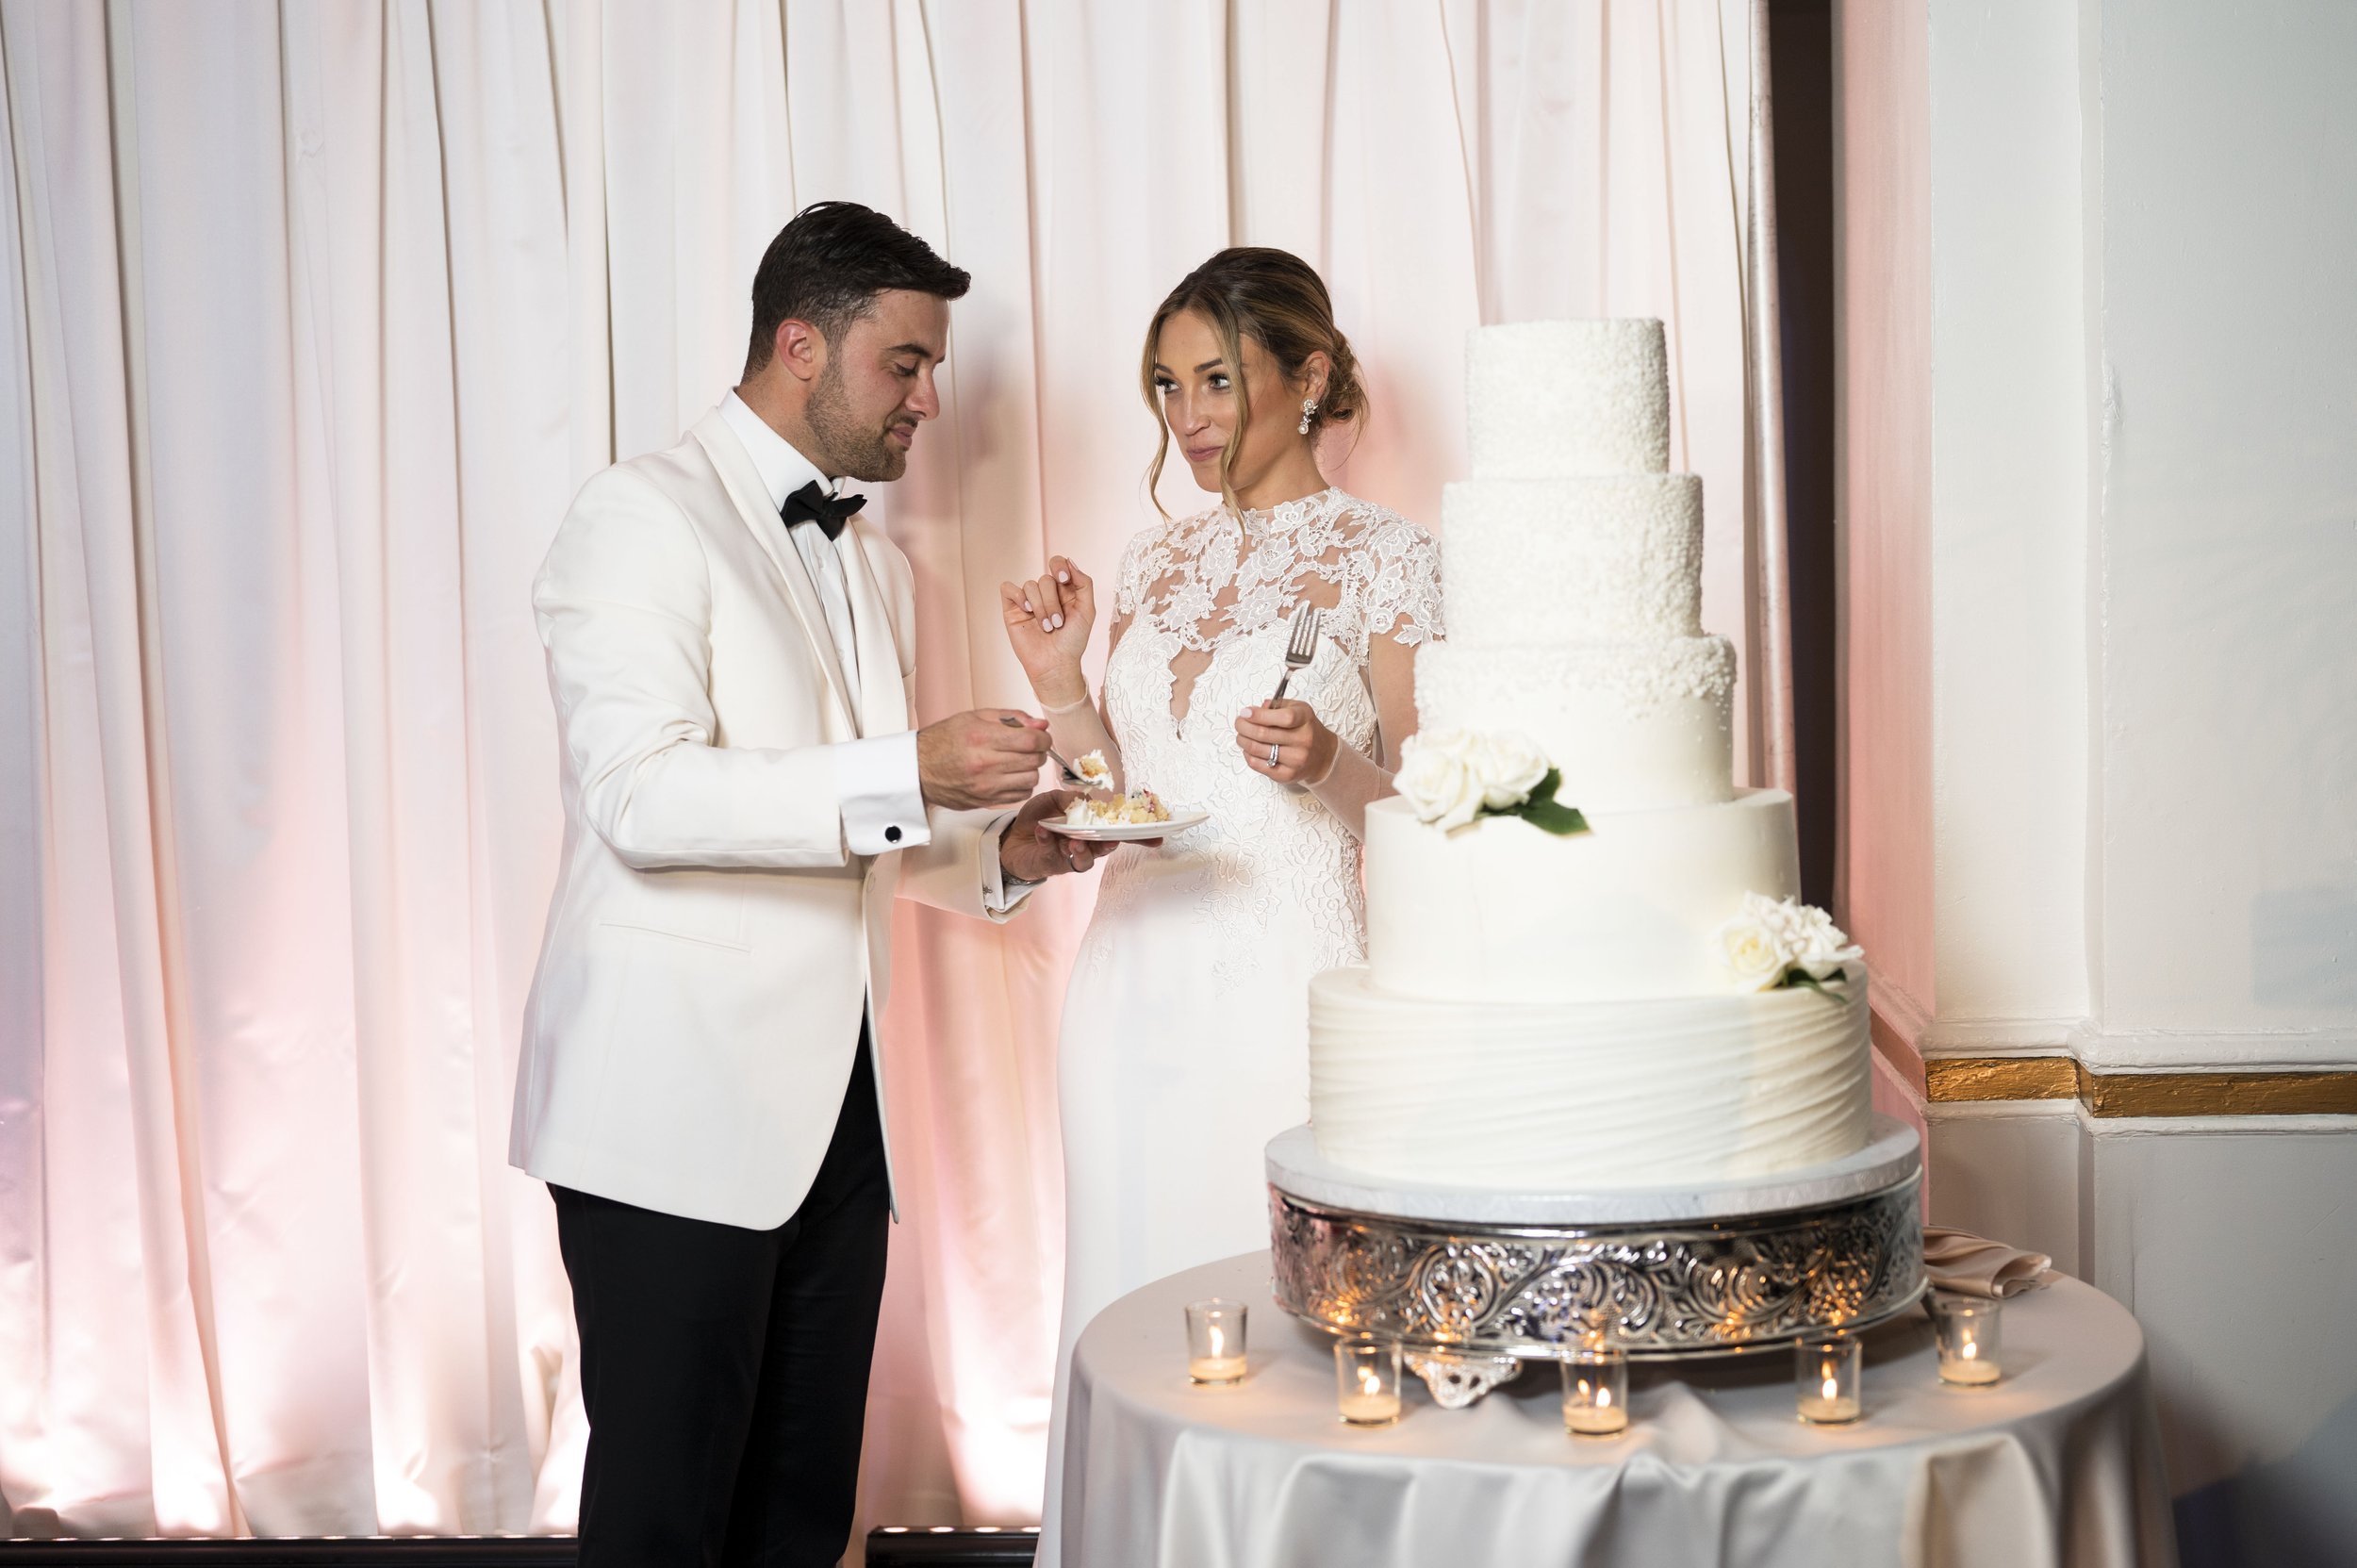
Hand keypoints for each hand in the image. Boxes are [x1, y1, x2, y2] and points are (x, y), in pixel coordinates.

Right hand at [918, 710, 1050, 809]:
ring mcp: (986, 786)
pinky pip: (1021, 795)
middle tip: (1030, 746)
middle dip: (1039, 751)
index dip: (1043, 737)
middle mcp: (984, 763)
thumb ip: (1011, 718)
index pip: (1031, 740)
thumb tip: (1041, 724)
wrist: (919, 770)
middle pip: (1034, 760)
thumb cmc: (944, 741)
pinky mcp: (986, 801)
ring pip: (1031, 779)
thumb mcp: (975, 717)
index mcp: (981, 737)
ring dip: (1031, 769)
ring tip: (1019, 761)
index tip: (1041, 736)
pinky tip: (1011, 775)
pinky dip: (1022, 785)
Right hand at [999, 556, 1096, 706]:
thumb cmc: (1073, 641)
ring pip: (1030, 586)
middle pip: (1045, 579)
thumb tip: (1069, 561)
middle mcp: (1045, 593)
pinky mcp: (1012, 609)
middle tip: (1058, 623)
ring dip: (1040, 608)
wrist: (1056, 664)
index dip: (1059, 566)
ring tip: (1046, 627)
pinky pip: (1008, 588)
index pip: (1057, 564)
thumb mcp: (1087, 610)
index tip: (1064, 579)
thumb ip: (1084, 583)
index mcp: (1063, 590)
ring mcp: (1028, 601)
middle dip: (1053, 602)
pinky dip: (1017, 595)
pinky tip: (1026, 610)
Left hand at [999, 789, 1121, 882]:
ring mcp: (1068, 857)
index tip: (1118, 824)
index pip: (1106, 830)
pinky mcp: (1051, 865)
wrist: (1013, 835)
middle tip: (1106, 838)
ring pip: (1084, 860)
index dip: (1114, 829)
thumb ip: (1070, 798)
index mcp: (1086, 828)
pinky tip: (1042, 830)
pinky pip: (1053, 855)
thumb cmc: (1038, 817)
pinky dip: (1047, 841)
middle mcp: (1082, 845)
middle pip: (1101, 848)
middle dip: (1105, 844)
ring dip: (1083, 851)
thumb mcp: (1052, 800)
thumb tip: (1088, 800)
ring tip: (1075, 841)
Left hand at [1235, 699, 1337, 785]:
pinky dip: (1248, 755)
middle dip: (1244, 727)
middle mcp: (1303, 740)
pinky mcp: (1287, 774)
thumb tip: (1254, 710)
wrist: (1322, 757)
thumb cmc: (1305, 729)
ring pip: (1257, 750)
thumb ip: (1277, 705)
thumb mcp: (1298, 709)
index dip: (1260, 715)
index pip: (1283, 717)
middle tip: (1239, 723)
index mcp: (1305, 719)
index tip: (1245, 713)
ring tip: (1241, 735)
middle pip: (1264, 734)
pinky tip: (1249, 749)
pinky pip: (1258, 765)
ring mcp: (1295, 759)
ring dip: (1243, 741)